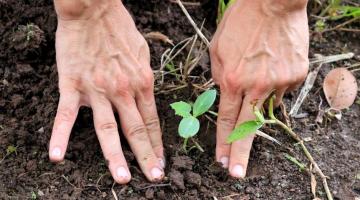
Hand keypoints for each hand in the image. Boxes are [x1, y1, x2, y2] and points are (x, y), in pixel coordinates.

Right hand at [49, 0, 163, 182]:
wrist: (93, 10)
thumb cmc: (119, 28)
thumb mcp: (143, 52)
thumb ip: (146, 77)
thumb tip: (148, 93)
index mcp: (142, 83)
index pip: (151, 121)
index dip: (157, 144)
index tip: (162, 161)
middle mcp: (123, 91)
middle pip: (135, 130)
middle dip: (146, 156)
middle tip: (154, 178)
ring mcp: (97, 90)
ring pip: (107, 129)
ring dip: (114, 156)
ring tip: (121, 178)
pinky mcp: (73, 85)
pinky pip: (66, 115)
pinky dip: (60, 136)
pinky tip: (57, 156)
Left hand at [210, 0, 308, 177]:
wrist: (273, 2)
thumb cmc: (240, 22)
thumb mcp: (217, 49)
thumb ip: (219, 77)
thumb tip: (224, 96)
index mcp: (232, 80)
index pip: (226, 120)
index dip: (223, 143)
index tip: (222, 160)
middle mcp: (256, 86)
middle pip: (247, 128)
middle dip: (240, 153)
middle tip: (236, 172)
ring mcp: (279, 82)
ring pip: (267, 104)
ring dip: (260, 97)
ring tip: (258, 72)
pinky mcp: (296, 75)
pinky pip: (282, 89)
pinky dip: (274, 83)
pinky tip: (271, 64)